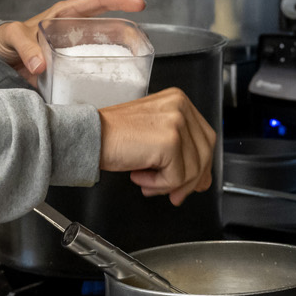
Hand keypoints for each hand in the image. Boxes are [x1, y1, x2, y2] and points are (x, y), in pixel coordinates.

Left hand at [0, 0, 146, 81]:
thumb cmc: (6, 39)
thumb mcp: (13, 37)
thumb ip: (25, 47)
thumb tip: (40, 65)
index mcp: (66, 14)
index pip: (99, 2)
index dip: (120, 0)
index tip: (139, 4)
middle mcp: (75, 30)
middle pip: (109, 27)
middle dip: (128, 33)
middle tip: (141, 45)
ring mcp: (75, 50)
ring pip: (104, 50)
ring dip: (120, 57)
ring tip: (133, 68)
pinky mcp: (71, 68)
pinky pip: (91, 70)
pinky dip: (102, 76)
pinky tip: (110, 86)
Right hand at [97, 89, 217, 205]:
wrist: (90, 136)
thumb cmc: (114, 136)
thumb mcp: (154, 136)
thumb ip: (180, 152)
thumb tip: (200, 180)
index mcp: (179, 101)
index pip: (205, 138)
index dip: (202, 165)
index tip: (193, 182)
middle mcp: (181, 107)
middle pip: (205, 153)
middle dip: (190, 180)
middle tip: (174, 194)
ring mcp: (177, 122)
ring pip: (192, 169)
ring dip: (169, 184)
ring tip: (146, 181)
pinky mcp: (170, 141)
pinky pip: (176, 177)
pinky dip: (158, 184)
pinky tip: (139, 176)